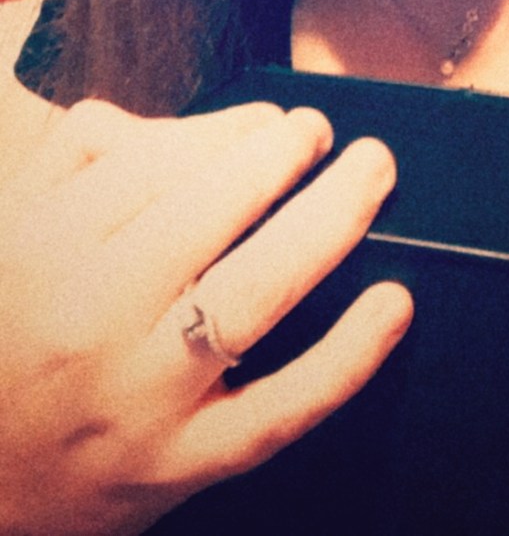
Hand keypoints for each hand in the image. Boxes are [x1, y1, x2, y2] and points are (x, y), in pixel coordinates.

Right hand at [0, 98, 411, 535]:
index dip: (231, 132)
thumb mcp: (20, 224)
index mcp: (46, 248)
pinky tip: (394, 303)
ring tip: (369, 174)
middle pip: (208, 215)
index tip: (273, 121)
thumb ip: (93, 151)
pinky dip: (347, 358)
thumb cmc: (15, 323)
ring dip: (327, 223)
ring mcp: (140, 397)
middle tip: (321, 130)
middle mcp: (91, 318)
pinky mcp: (180, 464)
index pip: (155, 165)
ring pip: (251, 297)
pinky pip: (276, 411)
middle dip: (282, 156)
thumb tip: (223, 126)